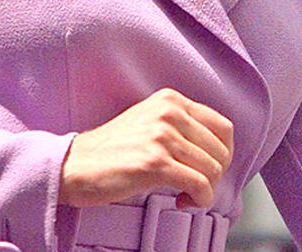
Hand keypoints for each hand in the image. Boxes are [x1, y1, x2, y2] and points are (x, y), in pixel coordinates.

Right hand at [59, 87, 233, 208]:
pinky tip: (181, 201)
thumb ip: (180, 124)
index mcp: (171, 99)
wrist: (77, 164)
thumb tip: (216, 148)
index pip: (223, 127)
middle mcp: (169, 112)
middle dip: (215, 175)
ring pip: (213, 170)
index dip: (223, 154)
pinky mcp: (155, 162)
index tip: (208, 169)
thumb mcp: (150, 121)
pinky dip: (198, 201)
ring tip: (184, 194)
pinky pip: (200, 186)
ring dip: (205, 190)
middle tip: (194, 185)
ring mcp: (162, 135)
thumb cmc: (113, 149)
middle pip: (221, 151)